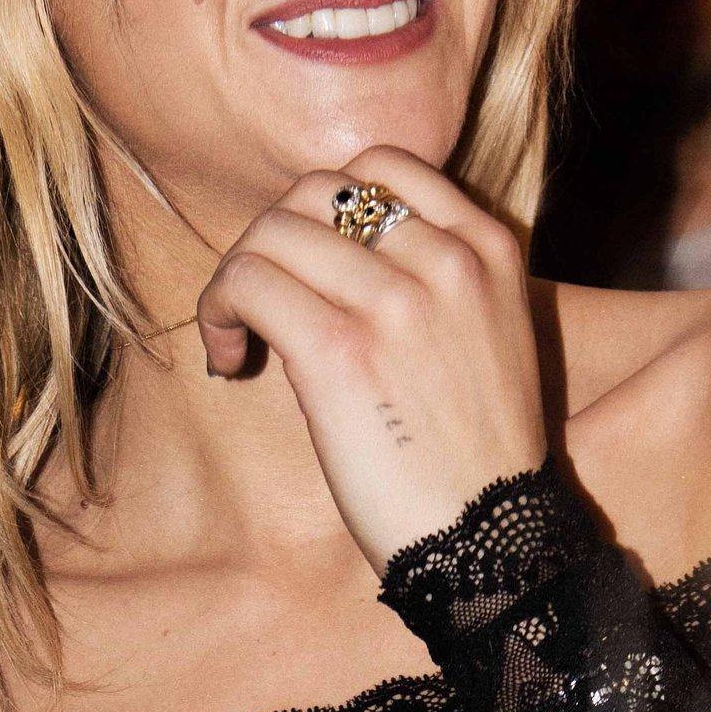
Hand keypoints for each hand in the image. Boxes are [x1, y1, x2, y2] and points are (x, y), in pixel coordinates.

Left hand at [195, 146, 547, 575]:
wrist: (491, 545)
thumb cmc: (475, 463)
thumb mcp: (486, 339)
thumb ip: (434, 279)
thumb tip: (330, 256)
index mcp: (488, 247)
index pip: (382, 166)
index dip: (324, 210)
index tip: (312, 270)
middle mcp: (446, 258)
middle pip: (316, 193)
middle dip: (274, 242)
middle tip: (262, 309)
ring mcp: (394, 300)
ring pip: (271, 232)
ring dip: (235, 281)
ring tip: (238, 338)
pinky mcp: (340, 349)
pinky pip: (248, 283)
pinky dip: (219, 313)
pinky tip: (228, 359)